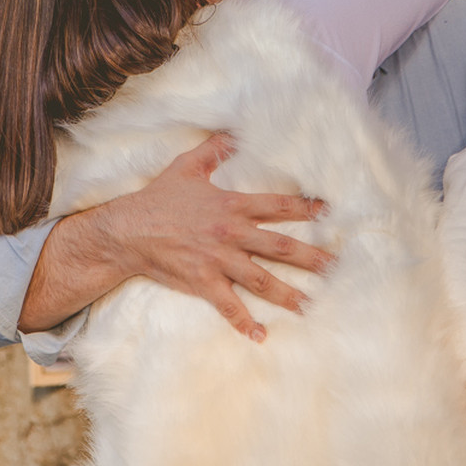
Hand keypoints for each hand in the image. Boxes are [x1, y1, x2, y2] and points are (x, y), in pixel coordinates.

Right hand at [111, 133, 333, 341]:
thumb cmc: (158, 198)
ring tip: (311, 305)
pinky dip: (244, 322)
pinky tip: (260, 335)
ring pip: (262, 279)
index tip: (329, 213)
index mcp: (231, 206)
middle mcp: (231, 234)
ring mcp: (218, 260)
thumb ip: (214, 149)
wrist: (128, 231)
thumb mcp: (187, 166)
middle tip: (337, 267)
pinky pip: (228, 305)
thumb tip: (233, 130)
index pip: (277, 206)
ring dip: (288, 294)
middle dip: (311, 257)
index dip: (306, 208)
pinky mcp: (203, 282)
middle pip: (280, 247)